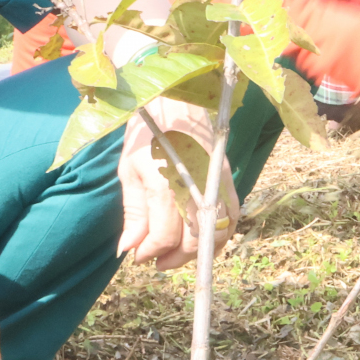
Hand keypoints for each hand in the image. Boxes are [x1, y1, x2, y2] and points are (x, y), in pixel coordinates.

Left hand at [118, 100, 239, 270]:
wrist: (175, 97)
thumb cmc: (146, 132)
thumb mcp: (129, 170)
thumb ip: (134, 213)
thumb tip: (128, 248)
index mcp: (166, 182)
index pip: (164, 235)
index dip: (150, 252)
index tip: (138, 257)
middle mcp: (196, 186)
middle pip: (193, 240)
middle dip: (174, 259)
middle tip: (156, 262)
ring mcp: (217, 182)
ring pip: (217, 233)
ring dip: (198, 252)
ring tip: (177, 254)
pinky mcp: (228, 178)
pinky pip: (231, 217)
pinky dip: (219, 235)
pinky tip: (200, 239)